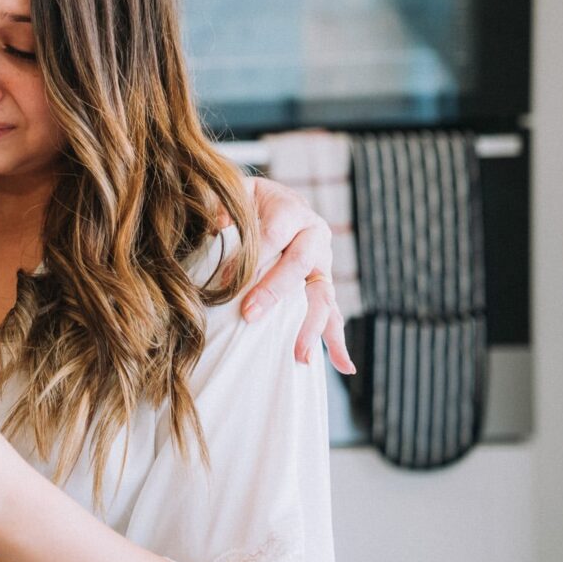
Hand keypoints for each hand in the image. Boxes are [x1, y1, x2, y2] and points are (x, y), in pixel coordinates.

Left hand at [240, 176, 354, 373]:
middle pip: (300, 264)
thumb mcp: (233, 195)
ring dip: (312, 326)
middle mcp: (314, 236)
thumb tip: (218, 224)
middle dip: (276, 292)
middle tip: (250, 315)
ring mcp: (323, 264)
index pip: (273, 235)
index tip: (225, 282)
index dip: (250, 257)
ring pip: (322, 295)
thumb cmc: (246, 202)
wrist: (273, 203)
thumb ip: (222, 204)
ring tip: (301, 355)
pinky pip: (333, 315)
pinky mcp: (324, 286)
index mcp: (292, 210)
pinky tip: (344, 367)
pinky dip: (338, 341)